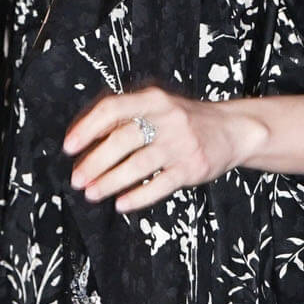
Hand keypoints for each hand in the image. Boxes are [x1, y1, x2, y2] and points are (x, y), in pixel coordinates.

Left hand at [62, 87, 266, 213]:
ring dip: (109, 182)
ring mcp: (181, 144)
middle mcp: (168, 118)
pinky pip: (158, 185)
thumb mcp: (159, 106)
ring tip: (92, 192)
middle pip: (121, 140)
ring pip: (136, 166)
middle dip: (94, 162)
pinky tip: (121, 203)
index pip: (113, 109)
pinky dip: (137, 197)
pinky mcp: (192, 168)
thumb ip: (127, 116)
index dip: (87, 128)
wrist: (233, 129)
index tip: (70, 146)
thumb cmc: (186, 120)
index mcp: (154, 99)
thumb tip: (86, 136)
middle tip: (77, 178)